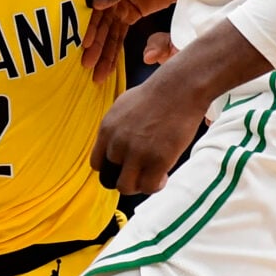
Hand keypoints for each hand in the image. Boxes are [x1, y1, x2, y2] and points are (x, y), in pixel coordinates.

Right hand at [81, 0, 179, 82]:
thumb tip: (96, 3)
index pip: (97, 10)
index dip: (91, 27)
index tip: (86, 45)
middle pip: (101, 27)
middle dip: (95, 48)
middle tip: (87, 67)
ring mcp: (121, 7)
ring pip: (109, 35)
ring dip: (103, 55)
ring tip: (96, 76)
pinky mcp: (131, 14)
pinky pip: (119, 35)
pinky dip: (114, 51)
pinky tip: (107, 66)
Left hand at [90, 66, 210, 195]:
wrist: (179, 88)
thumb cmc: (156, 95)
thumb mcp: (122, 106)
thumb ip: (114, 129)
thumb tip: (112, 145)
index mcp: (107, 130)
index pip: (96, 164)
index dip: (111, 169)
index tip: (125, 166)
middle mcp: (118, 143)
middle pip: (110, 179)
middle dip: (125, 179)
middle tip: (140, 174)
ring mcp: (137, 152)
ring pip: (126, 187)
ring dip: (139, 185)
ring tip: (152, 175)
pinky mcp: (158, 159)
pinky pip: (149, 187)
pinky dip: (155, 186)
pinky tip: (164, 174)